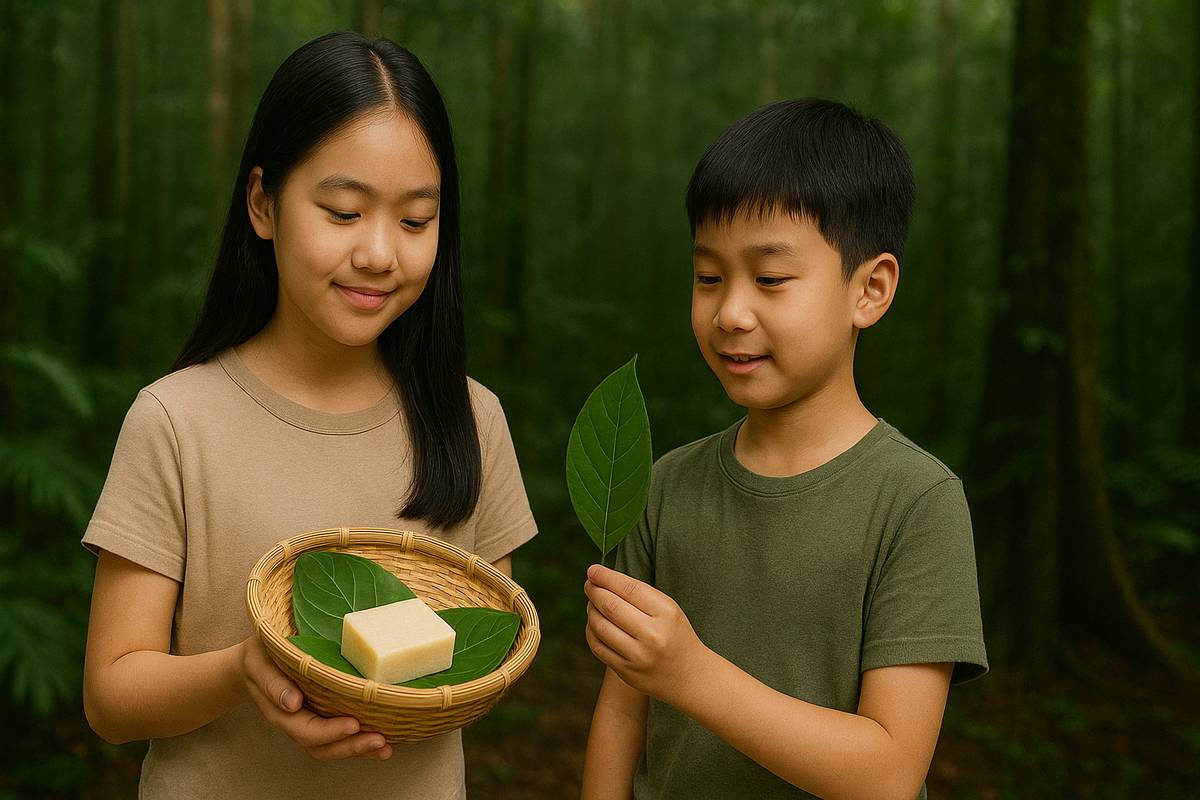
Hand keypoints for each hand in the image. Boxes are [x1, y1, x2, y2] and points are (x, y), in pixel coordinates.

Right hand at [237, 635, 392, 760]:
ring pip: (334, 746)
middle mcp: (298, 722)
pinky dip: (360, 740)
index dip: (330, 731)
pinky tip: (383, 740)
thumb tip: (292, 704)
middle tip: (380, 740)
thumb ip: (273, 684)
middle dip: (352, 746)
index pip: (307, 730)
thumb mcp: (259, 664)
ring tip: (385, 748)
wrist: (255, 661)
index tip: (353, 724)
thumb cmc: (259, 658)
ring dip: (360, 749)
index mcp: (282, 713)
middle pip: (323, 746)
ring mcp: (311, 721)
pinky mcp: (323, 715)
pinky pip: (341, 735)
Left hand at [583, 564, 709, 703]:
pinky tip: (594, 623)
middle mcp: (652, 635)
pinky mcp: (626, 671)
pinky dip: (591, 631)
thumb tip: (602, 578)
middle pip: (610, 606)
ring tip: (592, 603)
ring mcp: (638, 656)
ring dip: (590, 610)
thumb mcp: (669, 609)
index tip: (593, 570)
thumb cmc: (675, 634)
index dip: (605, 577)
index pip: (628, 588)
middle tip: (589, 584)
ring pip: (600, 626)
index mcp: (666, 613)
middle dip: (594, 591)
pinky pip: (597, 646)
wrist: (689, 675)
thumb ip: (639, 594)